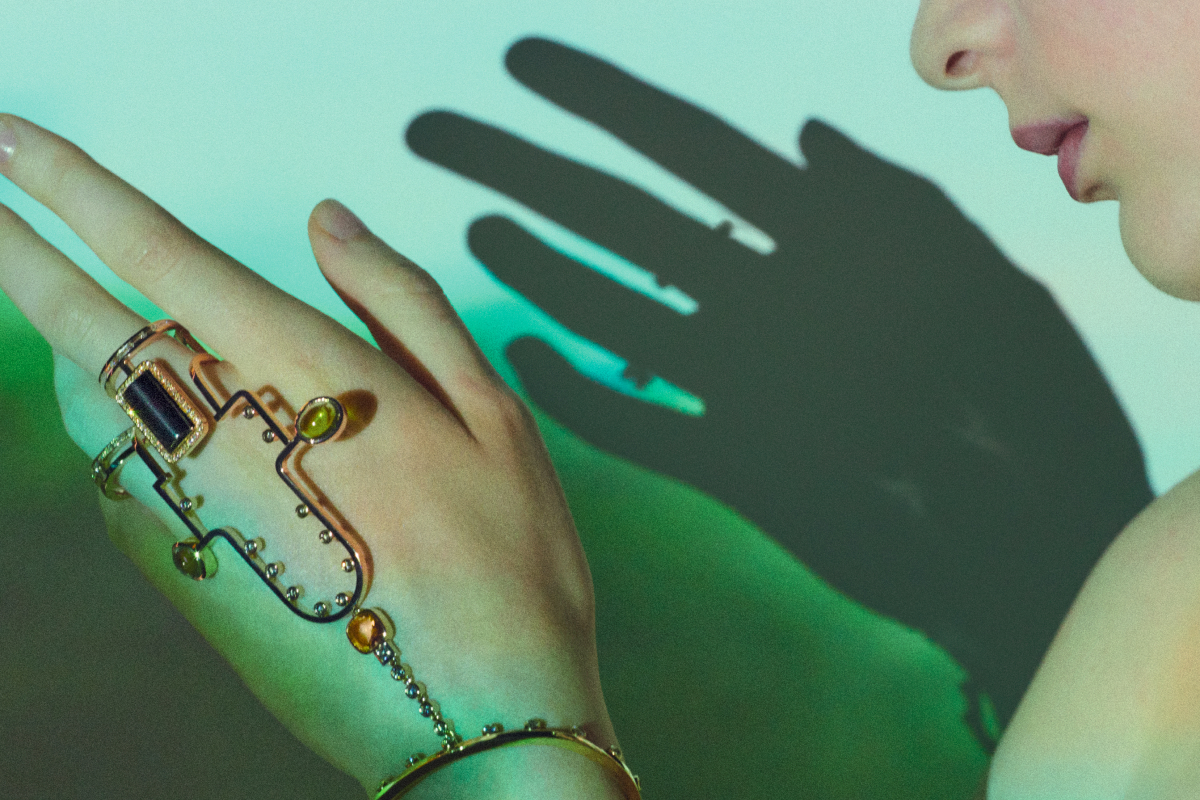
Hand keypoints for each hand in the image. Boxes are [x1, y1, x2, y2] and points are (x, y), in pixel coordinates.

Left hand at [0, 114, 622, 797]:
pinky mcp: (186, 576)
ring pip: (92, 403)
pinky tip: (155, 418)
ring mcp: (195, 514)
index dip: (75, 190)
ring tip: (88, 307)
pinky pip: (119, 475)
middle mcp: (231, 440)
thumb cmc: (510, 560)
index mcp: (311, 380)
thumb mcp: (494, 414)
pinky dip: (115, 422)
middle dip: (13, 255)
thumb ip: (404, 303)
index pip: (163, 258)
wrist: (479, 718)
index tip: (10, 142)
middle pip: (85, 327)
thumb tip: (325, 220)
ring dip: (69, 339)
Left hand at [406, 38, 1152, 736]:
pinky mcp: (741, 469)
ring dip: (531, 268)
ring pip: (610, 312)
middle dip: (515, 164)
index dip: (596, 98)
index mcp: (835, 233)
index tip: (518, 62)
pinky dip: (574, 387)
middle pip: (618, 215)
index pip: (686, 144)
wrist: (1031, 536)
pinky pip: (633, 422)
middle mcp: (775, 298)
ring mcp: (752, 386)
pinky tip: (523, 353)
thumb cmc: (1021, 392)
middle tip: (428, 130)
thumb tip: (801, 136)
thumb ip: (886, 197)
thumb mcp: (978, 267)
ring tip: (471, 228)